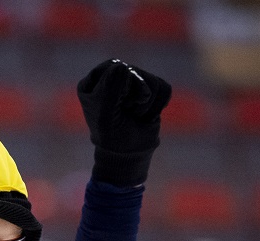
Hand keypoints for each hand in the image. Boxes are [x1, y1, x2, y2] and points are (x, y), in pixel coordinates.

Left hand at [77, 59, 171, 186]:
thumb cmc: (112, 136)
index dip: (121, 88)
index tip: (116, 106)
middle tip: (126, 113)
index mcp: (95, 80)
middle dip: (134, 98)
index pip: (115, 67)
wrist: (129, 154)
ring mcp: (133, 82)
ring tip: (134, 116)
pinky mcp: (152, 90)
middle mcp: (113, 77)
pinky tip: (144, 116)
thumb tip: (123, 67)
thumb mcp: (105, 114)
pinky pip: (164, 88)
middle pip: (135, 72)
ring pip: (152, 82)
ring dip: (145, 106)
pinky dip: (157, 106)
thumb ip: (112, 89)